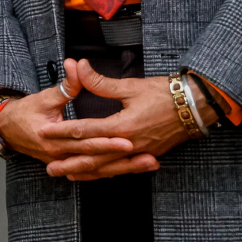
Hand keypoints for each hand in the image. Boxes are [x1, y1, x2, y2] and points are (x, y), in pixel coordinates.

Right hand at [0, 66, 136, 174]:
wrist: (6, 129)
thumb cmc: (24, 112)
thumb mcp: (44, 96)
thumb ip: (65, 84)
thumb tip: (76, 65)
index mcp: (51, 137)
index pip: (84, 141)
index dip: (106, 141)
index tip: (129, 139)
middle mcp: (58, 155)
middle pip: (96, 159)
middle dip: (123, 159)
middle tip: (148, 156)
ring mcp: (63, 163)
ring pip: (98, 170)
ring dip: (125, 168)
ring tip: (150, 164)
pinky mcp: (68, 165)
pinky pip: (93, 173)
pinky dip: (113, 171)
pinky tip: (133, 169)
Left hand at [36, 60, 207, 179]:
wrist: (198, 105)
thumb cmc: (164, 93)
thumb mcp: (130, 86)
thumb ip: (99, 81)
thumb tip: (77, 65)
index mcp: (123, 126)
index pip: (85, 131)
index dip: (62, 132)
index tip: (43, 133)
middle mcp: (130, 144)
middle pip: (94, 157)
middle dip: (70, 163)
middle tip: (49, 168)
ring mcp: (141, 152)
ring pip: (108, 167)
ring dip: (86, 173)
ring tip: (66, 176)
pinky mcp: (149, 155)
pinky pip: (123, 168)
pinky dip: (107, 172)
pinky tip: (96, 175)